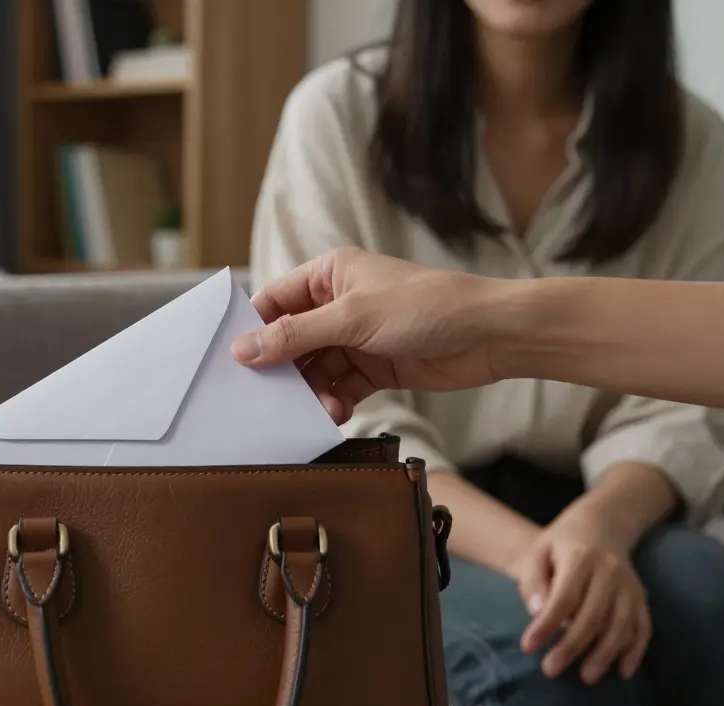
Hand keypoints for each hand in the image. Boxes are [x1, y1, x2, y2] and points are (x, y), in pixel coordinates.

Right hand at [234, 248, 506, 422]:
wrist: (488, 336)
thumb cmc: (427, 307)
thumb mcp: (352, 318)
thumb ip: (295, 335)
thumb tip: (244, 349)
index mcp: (330, 275)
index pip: (275, 301)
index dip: (255, 330)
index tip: (235, 362)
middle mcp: (339, 304)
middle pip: (291, 340)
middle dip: (283, 369)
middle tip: (268, 398)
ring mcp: (356, 338)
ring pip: (314, 369)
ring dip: (311, 391)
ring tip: (318, 408)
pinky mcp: (375, 368)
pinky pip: (339, 387)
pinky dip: (333, 401)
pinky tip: (335, 413)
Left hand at [507, 512, 651, 684]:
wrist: (601, 525)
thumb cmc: (561, 543)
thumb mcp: (538, 551)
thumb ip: (533, 581)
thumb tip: (537, 613)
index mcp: (580, 556)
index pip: (563, 597)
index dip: (546, 624)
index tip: (528, 647)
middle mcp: (610, 570)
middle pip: (592, 615)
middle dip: (571, 646)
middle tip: (550, 670)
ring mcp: (629, 584)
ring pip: (620, 624)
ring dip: (604, 654)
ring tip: (586, 677)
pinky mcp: (641, 596)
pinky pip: (643, 626)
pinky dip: (635, 650)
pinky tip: (623, 671)